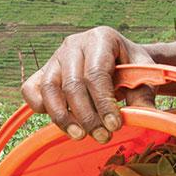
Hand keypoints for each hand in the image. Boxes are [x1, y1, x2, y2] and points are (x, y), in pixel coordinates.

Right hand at [20, 27, 156, 140]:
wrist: (118, 59)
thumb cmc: (131, 67)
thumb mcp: (144, 76)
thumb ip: (144, 94)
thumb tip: (144, 115)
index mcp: (101, 38)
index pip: (96, 73)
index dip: (103, 103)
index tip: (114, 125)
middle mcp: (74, 44)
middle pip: (72, 84)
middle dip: (87, 116)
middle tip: (103, 136)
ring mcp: (55, 57)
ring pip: (48, 88)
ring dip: (63, 118)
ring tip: (80, 136)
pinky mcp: (43, 71)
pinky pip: (31, 89)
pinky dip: (40, 107)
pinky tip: (61, 122)